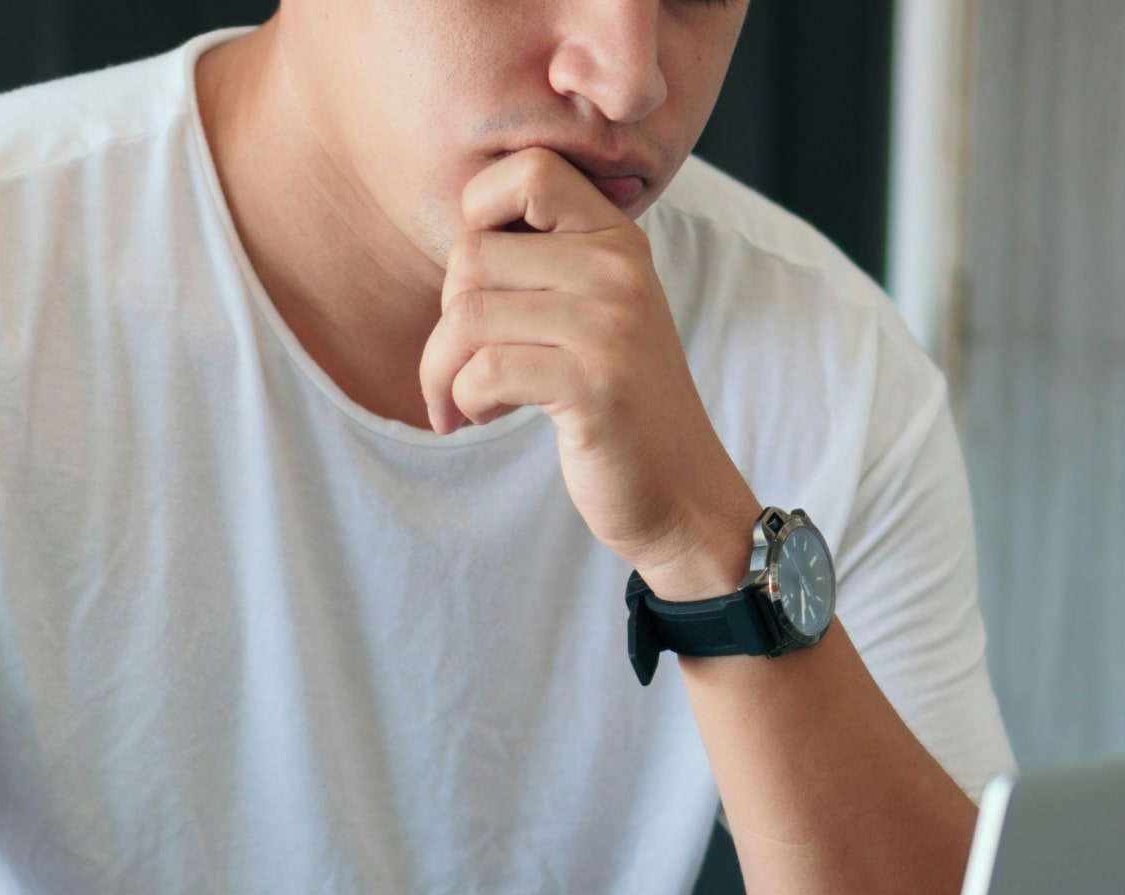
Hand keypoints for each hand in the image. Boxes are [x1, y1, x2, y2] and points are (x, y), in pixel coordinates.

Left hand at [420, 148, 758, 598]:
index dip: (478, 215)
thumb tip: (461, 240)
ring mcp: (610, 327)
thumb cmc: (618, 406)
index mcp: (618, 240)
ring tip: (462, 400)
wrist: (681, 493)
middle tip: (463, 365)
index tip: (483, 282)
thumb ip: (548, 266)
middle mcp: (618, 270)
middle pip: (472, 254)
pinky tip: (482, 418)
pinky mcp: (594, 386)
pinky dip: (463, 400)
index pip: (527, 170)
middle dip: (445, 319)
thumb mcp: (598, 315)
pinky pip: (484, 370)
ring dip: (442, 369)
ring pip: (467, 314)